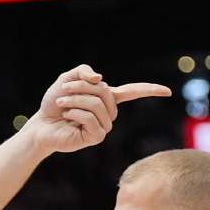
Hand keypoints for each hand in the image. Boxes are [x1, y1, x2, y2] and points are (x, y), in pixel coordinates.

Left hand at [24, 64, 169, 154]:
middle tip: (63, 91)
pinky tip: (67, 116)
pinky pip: (91, 119)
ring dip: (76, 100)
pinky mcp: (95, 137)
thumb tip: (101, 79)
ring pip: (98, 105)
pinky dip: (76, 112)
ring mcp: (103, 126)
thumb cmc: (55, 103)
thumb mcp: (67, 79)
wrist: (41, 124)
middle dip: (82, 88)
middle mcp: (108, 113)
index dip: (149, 91)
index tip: (168, 91)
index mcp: (106, 98)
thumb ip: (84, 72)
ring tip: (62, 103)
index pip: (133, 92)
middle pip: (106, 93)